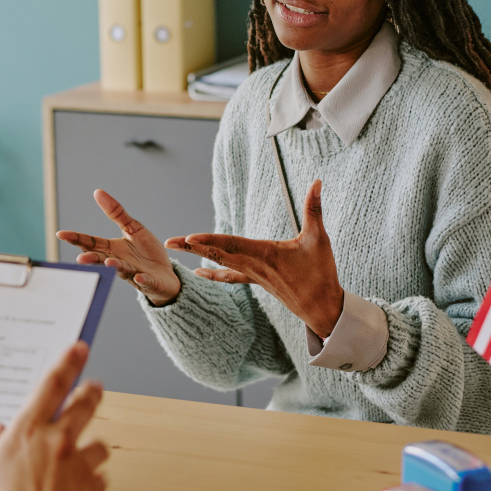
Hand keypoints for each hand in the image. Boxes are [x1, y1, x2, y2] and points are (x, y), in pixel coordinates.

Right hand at [0, 341, 109, 490]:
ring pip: (99, 443)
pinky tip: (84, 490)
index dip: (68, 361)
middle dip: (91, 391)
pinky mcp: (95, 489)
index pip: (52, 384)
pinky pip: (100, 479)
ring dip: (93, 447)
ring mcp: (80, 465)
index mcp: (27, 433)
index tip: (79, 349)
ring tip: (86, 455)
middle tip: (94, 386)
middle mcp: (58, 442)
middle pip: (85, 404)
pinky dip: (93, 482)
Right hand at [55, 189, 181, 305]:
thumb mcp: (133, 228)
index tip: (61, 234)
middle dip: (91, 259)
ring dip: (115, 266)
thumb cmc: (146, 252)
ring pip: (122, 270)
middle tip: (80, 258)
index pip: (91, 242)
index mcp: (113, 248)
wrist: (166, 274)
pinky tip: (138, 277)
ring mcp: (133, 273)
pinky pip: (144, 281)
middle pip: (102, 259)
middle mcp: (119, 262)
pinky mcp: (149, 281)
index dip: (77, 238)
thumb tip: (98, 192)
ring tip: (109, 263)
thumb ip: (116, 213)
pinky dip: (141, 280)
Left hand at [165, 180, 343, 338]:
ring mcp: (253, 275)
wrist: (322, 308)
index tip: (189, 238)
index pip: (231, 244)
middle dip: (192, 246)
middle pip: (217, 253)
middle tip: (169, 242)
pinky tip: (199, 273)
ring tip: (177, 247)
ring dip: (197, 254)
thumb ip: (314, 208)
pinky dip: (214, 273)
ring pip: (220, 262)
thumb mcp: (319, 238)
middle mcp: (253, 265)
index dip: (209, 241)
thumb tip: (317, 182)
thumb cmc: (321, 274)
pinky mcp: (258, 281)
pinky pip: (230, 276)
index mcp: (264, 254)